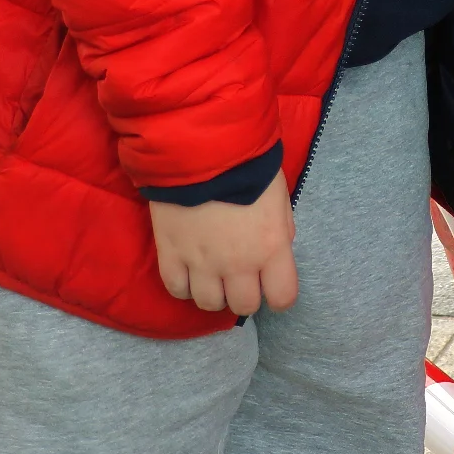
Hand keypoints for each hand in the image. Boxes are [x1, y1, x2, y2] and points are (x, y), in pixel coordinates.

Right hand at [148, 172, 297, 315]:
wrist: (202, 147)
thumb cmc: (248, 166)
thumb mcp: (279, 197)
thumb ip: (281, 229)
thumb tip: (276, 251)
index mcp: (271, 248)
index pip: (282, 298)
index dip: (279, 294)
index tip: (271, 284)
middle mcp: (238, 264)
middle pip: (244, 306)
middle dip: (245, 294)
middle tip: (240, 277)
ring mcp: (202, 263)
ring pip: (209, 304)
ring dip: (214, 292)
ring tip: (212, 274)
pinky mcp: (171, 254)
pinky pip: (176, 289)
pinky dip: (184, 285)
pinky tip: (188, 271)